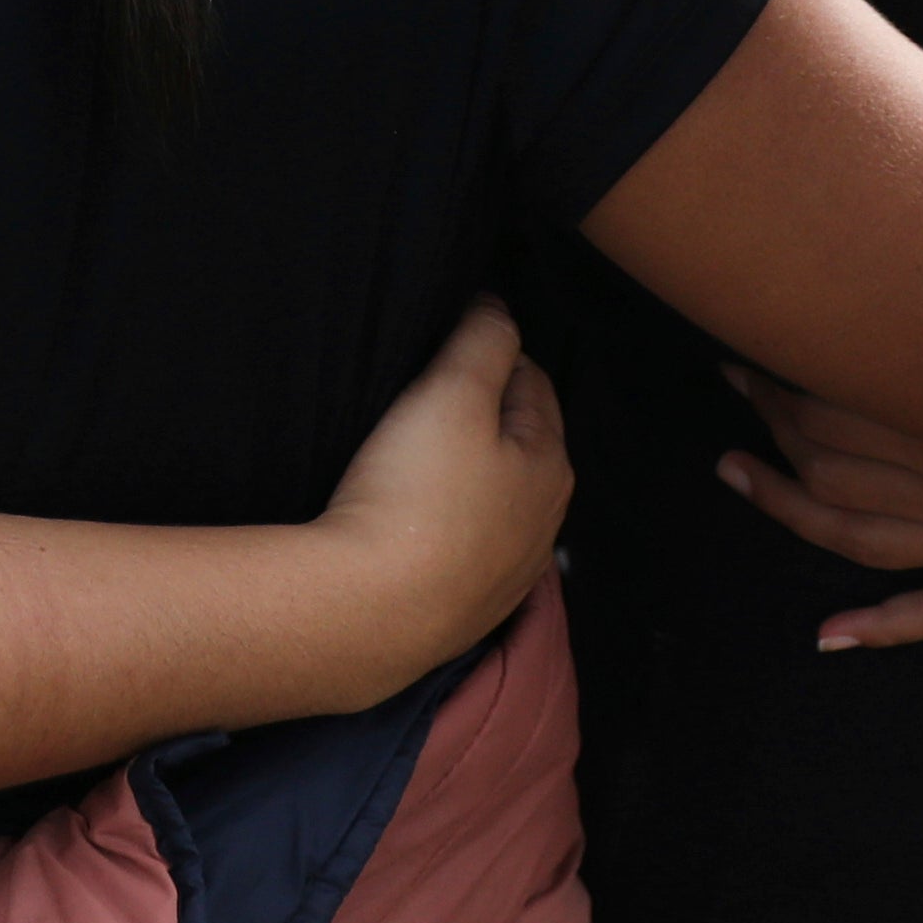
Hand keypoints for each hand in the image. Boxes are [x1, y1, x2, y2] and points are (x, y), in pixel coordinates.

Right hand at [307, 300, 571, 701]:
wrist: (371, 613)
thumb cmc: (416, 495)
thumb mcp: (450, 393)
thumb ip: (483, 340)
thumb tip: (498, 308)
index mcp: (551, 463)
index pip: (531, 381)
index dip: (490, 353)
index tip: (445, 344)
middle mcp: (545, 521)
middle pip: (517, 442)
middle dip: (482, 412)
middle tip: (424, 394)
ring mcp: (509, 573)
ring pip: (493, 496)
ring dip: (466, 471)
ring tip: (413, 454)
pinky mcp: (469, 608)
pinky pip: (465, 542)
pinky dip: (448, 521)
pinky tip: (413, 518)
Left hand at [712, 361, 922, 648]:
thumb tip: (869, 266)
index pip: (833, 413)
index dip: (780, 389)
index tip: (751, 361)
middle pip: (835, 471)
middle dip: (775, 432)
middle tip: (741, 393)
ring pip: (861, 537)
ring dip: (789, 509)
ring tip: (739, 475)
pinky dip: (882, 627)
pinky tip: (828, 634)